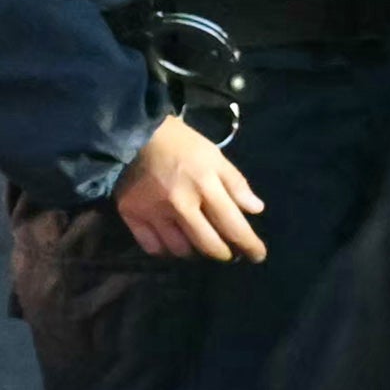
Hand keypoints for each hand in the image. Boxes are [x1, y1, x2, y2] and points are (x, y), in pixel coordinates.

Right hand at [112, 114, 266, 261]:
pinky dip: (165, 250)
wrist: (132, 134)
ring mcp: (154, 212)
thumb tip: (255, 210)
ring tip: (199, 246)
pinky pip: (152, 246)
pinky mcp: (131, 215)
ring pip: (180, 250)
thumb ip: (235, 184)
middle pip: (208, 244)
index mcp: (205, 186)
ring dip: (194, 252)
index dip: (249, 245)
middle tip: (228, 254)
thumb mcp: (214, 157)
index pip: (233, 225)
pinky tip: (171, 243)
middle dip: (223, 254)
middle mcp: (181, 205)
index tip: (258, 255)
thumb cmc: (180, 144)